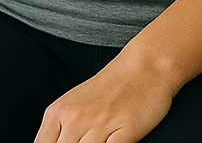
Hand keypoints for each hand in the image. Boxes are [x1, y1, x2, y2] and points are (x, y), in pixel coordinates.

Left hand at [33, 58, 174, 142]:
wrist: (144, 66)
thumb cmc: (110, 87)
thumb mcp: (74, 104)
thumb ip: (60, 129)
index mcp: (58, 112)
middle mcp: (76, 118)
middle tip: (85, 142)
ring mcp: (100, 124)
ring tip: (101, 140)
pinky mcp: (126, 130)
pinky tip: (113, 141)